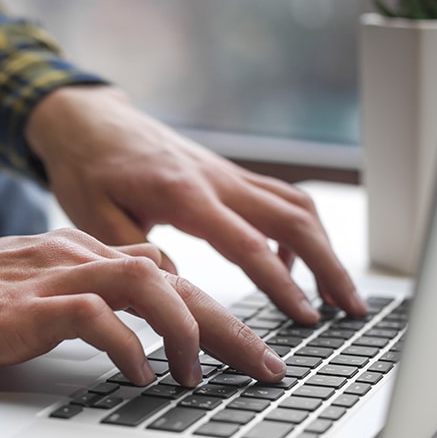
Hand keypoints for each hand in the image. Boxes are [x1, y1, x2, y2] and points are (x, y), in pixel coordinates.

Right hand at [0, 232, 285, 385]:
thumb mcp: (28, 299)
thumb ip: (75, 304)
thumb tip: (123, 331)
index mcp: (73, 254)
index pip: (162, 273)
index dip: (209, 310)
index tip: (239, 348)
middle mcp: (71, 257)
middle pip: (173, 279)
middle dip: (228, 325)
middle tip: (264, 366)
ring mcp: (49, 277)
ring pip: (148, 285)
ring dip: (188, 330)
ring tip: (204, 375)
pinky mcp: (25, 307)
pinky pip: (96, 317)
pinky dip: (129, 347)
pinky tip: (141, 376)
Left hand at [25, 86, 366, 323]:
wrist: (87, 120)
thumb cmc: (86, 168)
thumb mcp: (95, 220)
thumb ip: (138, 259)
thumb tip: (180, 296)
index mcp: (184, 194)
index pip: (248, 245)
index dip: (281, 285)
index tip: (305, 317)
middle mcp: (216, 179)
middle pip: (294, 220)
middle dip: (330, 266)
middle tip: (350, 308)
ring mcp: (226, 173)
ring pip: (296, 205)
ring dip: (325, 247)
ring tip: (338, 292)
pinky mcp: (225, 174)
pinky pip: (277, 198)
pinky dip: (296, 231)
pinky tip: (289, 263)